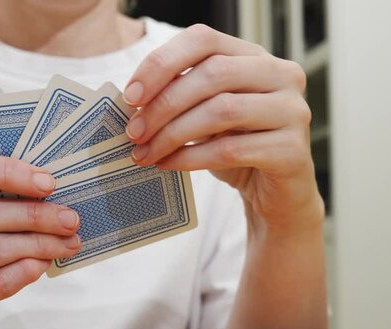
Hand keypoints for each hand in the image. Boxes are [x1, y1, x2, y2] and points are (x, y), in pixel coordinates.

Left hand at [124, 24, 323, 230]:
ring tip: (145, 153)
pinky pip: (230, 150)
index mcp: (254, 56)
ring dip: (172, 134)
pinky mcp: (292, 150)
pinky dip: (190, 158)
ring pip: (222, 110)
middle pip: (212, 74)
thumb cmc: (235, 147)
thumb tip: (133, 100)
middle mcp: (281, 74)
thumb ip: (179, 96)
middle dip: (164, 104)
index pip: (203, 39)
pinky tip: (167, 165)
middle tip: (134, 131)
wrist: (274, 195)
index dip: (162, 64)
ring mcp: (293, 110)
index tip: (131, 95)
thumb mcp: (204, 113)